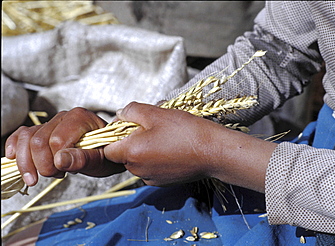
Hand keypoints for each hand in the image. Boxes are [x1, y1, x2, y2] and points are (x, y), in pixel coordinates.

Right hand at [5, 107, 125, 185]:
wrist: (109, 149)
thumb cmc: (107, 153)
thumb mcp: (102, 160)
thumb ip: (84, 158)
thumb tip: (59, 160)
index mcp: (80, 118)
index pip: (56, 141)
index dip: (55, 162)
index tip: (63, 173)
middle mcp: (64, 116)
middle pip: (38, 140)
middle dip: (41, 164)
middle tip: (55, 176)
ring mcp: (52, 122)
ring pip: (26, 137)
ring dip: (26, 161)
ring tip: (37, 177)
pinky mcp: (43, 130)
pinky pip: (22, 134)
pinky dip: (14, 146)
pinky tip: (11, 158)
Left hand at [104, 102, 277, 190]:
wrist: (213, 152)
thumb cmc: (186, 131)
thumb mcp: (155, 112)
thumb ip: (131, 111)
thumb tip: (119, 114)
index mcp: (131, 153)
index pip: (107, 148)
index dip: (114, 135)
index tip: (128, 124)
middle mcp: (137, 170)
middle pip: (123, 154)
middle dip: (131, 140)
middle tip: (151, 126)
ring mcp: (150, 178)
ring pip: (137, 161)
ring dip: (144, 148)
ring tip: (164, 136)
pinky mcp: (163, 182)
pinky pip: (150, 168)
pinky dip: (155, 158)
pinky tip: (171, 148)